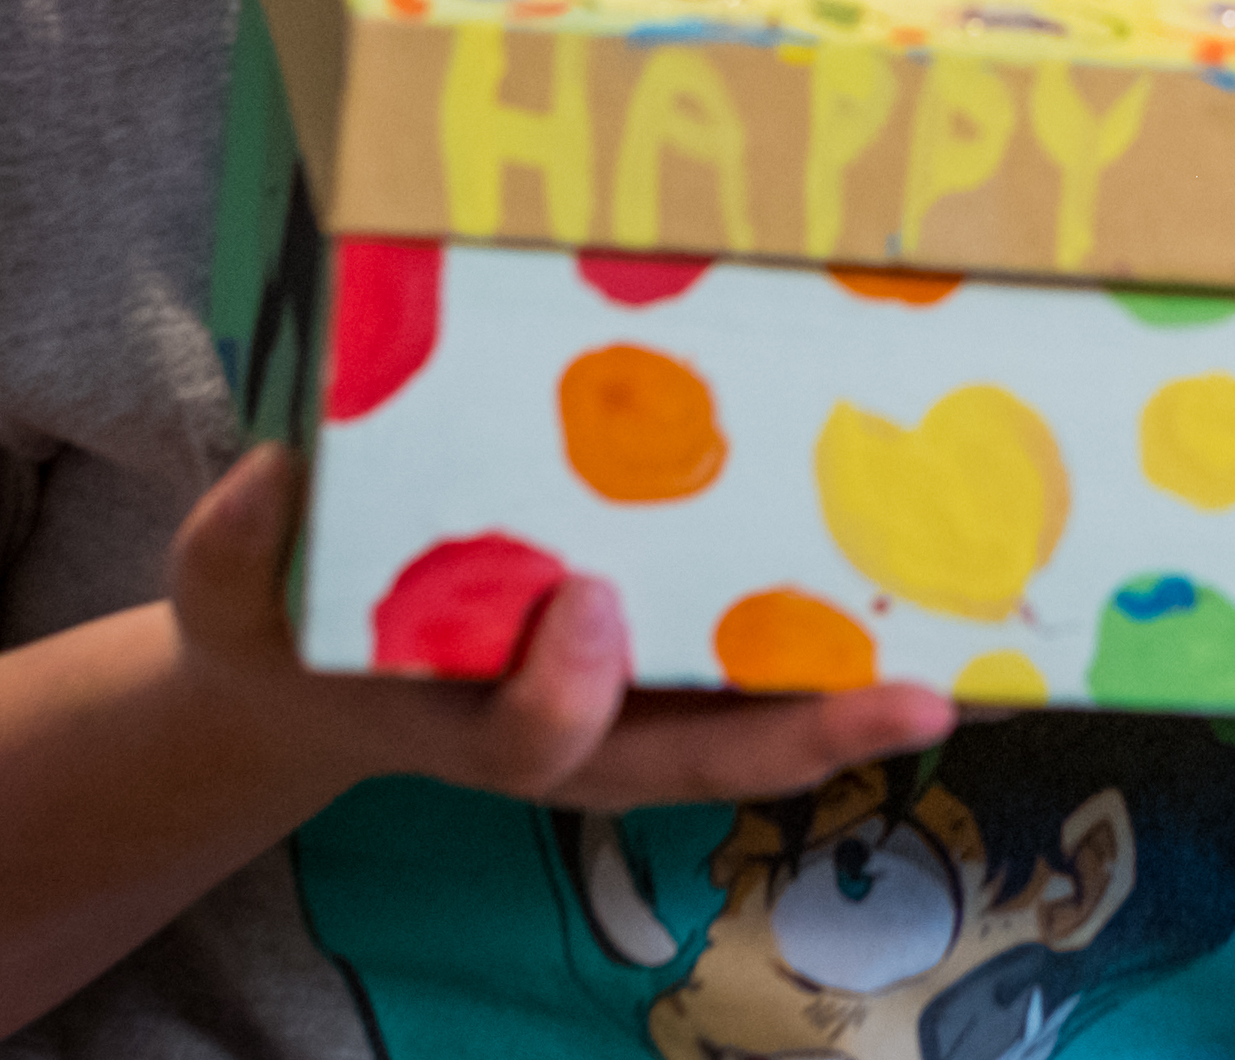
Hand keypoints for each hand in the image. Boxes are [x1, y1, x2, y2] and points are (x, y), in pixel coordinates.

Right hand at [162, 447, 952, 813]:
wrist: (316, 661)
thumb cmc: (284, 616)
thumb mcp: (232, 588)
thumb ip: (243, 542)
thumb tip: (275, 476)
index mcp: (476, 725)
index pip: (542, 739)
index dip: (566, 688)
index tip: (584, 604)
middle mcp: (585, 732)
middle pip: (713, 758)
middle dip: (814, 731)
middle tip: (917, 694)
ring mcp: (644, 703)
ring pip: (773, 719)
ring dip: (882, 689)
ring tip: (1002, 647)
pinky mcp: (683, 656)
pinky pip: (778, 658)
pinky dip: (865, 633)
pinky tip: (959, 574)